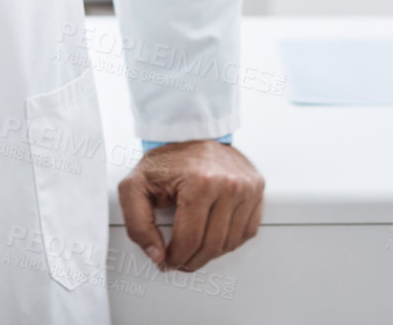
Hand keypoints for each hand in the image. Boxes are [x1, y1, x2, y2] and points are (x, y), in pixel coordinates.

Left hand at [118, 140, 263, 272]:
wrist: (192, 132)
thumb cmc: (167, 159)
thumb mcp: (135, 186)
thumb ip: (137, 224)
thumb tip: (157, 255)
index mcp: (200, 183)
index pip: (190, 240)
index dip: (175, 258)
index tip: (167, 261)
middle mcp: (229, 184)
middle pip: (212, 245)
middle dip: (191, 260)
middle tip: (179, 260)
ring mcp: (247, 186)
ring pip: (231, 243)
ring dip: (210, 254)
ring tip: (194, 248)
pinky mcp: (257, 188)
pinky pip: (247, 231)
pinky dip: (229, 240)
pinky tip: (213, 235)